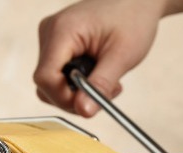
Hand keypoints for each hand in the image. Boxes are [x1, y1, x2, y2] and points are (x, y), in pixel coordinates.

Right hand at [34, 0, 165, 116]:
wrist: (137, 2)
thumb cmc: (133, 19)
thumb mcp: (122, 56)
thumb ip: (101, 85)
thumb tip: (83, 111)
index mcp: (62, 30)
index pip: (45, 77)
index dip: (63, 98)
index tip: (90, 104)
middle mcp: (50, 32)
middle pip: (46, 83)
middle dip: (74, 97)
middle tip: (105, 93)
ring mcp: (51, 37)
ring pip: (52, 82)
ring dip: (78, 92)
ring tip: (107, 81)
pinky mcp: (58, 44)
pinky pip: (59, 74)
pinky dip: (78, 83)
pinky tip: (98, 74)